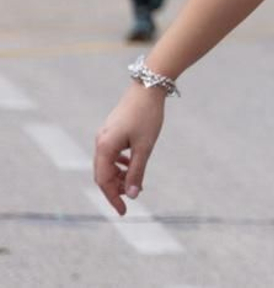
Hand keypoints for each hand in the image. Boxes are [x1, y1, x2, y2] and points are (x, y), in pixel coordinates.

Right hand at [93, 84, 167, 215]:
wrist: (148, 86)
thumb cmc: (147, 116)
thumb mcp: (145, 147)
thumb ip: (137, 171)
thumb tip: (132, 194)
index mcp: (105, 148)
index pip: (104, 181)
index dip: (113, 198)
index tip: (124, 211)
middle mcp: (100, 142)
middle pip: (102, 174)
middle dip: (115, 189)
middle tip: (130, 199)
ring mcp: (104, 135)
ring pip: (107, 164)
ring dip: (118, 176)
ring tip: (134, 184)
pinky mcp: (112, 130)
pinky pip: (111, 153)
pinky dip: (120, 163)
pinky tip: (131, 166)